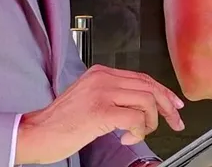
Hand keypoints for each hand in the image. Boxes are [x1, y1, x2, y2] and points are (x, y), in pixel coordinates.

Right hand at [17, 65, 184, 164]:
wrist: (36, 132)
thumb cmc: (60, 122)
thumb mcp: (88, 98)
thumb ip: (112, 95)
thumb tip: (142, 105)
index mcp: (100, 73)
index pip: (142, 77)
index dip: (163, 91)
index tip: (175, 105)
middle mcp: (102, 78)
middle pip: (150, 86)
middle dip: (167, 107)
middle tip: (175, 121)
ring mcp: (102, 92)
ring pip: (147, 101)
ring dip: (151, 122)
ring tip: (139, 133)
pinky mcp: (100, 111)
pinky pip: (136, 118)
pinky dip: (138, 131)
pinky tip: (126, 139)